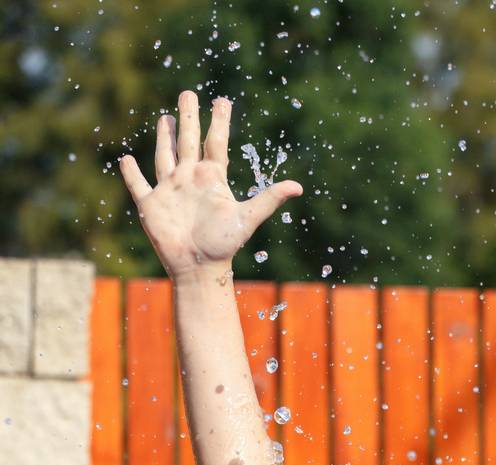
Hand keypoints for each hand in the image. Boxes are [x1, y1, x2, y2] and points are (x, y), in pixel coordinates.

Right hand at [118, 89, 302, 281]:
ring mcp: (170, 190)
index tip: (223, 101)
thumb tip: (298, 187)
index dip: (219, 122)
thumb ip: (270, 199)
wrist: (199, 268)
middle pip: (188, 140)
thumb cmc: (223, 245)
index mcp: (211, 178)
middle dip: (188, 117)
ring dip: (164, 137)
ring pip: (165, 156)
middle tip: (188, 94)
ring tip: (166, 117)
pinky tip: (126, 159)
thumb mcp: (248, 218)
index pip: (216, 142)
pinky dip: (131, 173)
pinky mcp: (151, 205)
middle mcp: (190, 179)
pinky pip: (138, 185)